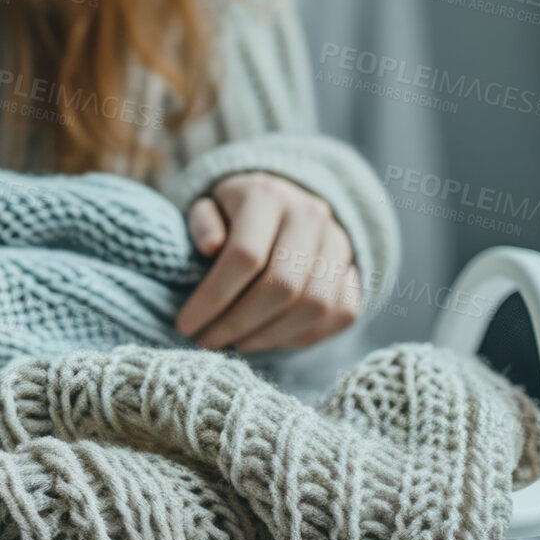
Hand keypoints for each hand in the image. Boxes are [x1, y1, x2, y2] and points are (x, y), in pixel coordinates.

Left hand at [174, 172, 363, 351]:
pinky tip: (266, 339)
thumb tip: (210, 246)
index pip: (245, 255)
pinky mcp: (355, 270)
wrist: (282, 208)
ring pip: (313, 305)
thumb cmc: (231, 216)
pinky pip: (340, 313)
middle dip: (237, 323)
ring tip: (233, 343)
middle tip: (206, 341)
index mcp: (268, 195)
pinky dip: (301, 336)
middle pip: (281, 285)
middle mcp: (311, 215)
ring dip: (268, 336)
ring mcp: (339, 243)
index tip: (184, 324)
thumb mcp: (206, 209)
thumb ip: (202, 224)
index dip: (212, 298)